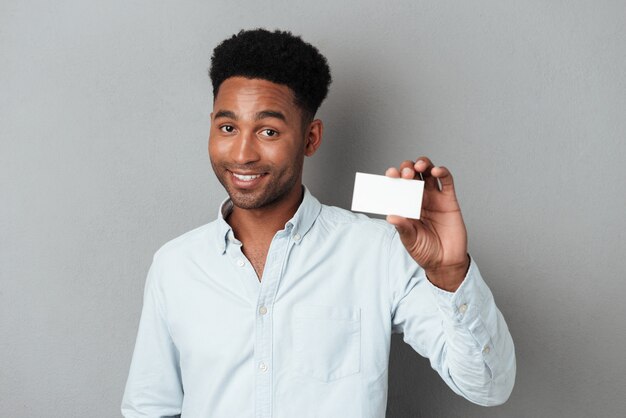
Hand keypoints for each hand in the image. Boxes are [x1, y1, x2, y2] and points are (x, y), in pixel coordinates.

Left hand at [385, 157, 469, 291]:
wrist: (445, 262)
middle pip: (412, 175)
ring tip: (419, 166)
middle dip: (407, 169)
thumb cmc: (425, 250)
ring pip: (428, 173)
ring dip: (423, 164)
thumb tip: (390, 216)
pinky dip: (442, 172)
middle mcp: (419, 198)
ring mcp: (434, 197)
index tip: (390, 174)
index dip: (394, 177)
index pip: (397, 186)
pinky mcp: (449, 200)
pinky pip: (447, 181)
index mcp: (405, 205)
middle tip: (405, 173)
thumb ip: (402, 227)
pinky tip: (436, 171)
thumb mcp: (410, 240)